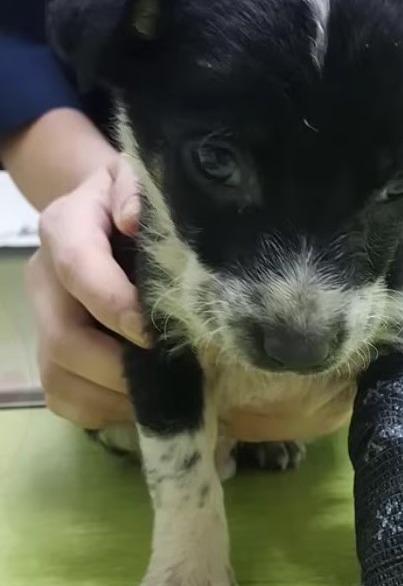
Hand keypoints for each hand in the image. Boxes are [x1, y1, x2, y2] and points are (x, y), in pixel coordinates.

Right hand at [28, 156, 144, 427]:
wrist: (111, 213)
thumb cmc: (136, 198)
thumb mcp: (138, 175)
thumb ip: (134, 189)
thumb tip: (133, 220)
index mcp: (64, 227)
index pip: (77, 268)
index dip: (111, 303)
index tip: (152, 331)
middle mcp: (45, 279)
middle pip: (63, 338)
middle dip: (118, 366)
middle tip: (174, 376)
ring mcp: (44, 321)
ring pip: (60, 377)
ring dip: (115, 395)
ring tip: (168, 393)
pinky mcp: (52, 355)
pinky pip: (66, 399)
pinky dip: (106, 410)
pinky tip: (147, 399)